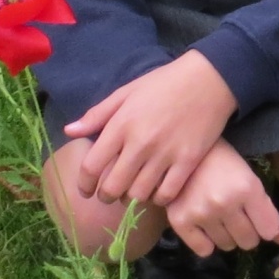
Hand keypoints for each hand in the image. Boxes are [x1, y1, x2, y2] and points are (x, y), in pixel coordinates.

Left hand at [67, 50, 238, 209]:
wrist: (208, 80)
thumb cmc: (163, 84)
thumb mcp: (125, 92)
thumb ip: (97, 114)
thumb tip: (69, 131)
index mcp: (121, 125)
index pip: (92, 166)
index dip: (85, 184)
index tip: (86, 190)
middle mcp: (140, 143)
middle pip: (114, 187)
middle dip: (107, 195)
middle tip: (109, 194)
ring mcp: (165, 154)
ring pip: (139, 194)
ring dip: (132, 197)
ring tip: (133, 191)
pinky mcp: (188, 162)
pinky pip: (167, 195)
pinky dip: (159, 198)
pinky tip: (157, 191)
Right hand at [164, 141, 278, 256]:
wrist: (185, 152)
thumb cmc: (223, 162)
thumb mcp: (251, 180)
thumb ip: (270, 212)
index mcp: (247, 188)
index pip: (269, 231)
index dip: (265, 226)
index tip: (256, 216)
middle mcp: (225, 203)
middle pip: (248, 242)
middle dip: (246, 232)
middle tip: (235, 214)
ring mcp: (201, 213)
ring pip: (227, 246)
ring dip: (226, 235)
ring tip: (217, 215)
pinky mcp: (180, 221)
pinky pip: (204, 250)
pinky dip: (206, 242)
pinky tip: (203, 224)